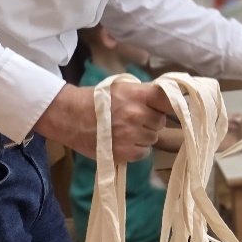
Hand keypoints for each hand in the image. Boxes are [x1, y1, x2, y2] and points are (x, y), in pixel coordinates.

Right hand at [35, 81, 170, 162]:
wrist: (68, 116)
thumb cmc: (97, 100)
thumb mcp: (122, 88)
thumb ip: (146, 94)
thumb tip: (173, 99)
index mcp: (138, 95)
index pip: (169, 101)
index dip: (170, 106)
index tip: (165, 109)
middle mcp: (136, 114)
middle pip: (160, 123)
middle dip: (151, 122)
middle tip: (134, 119)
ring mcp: (130, 135)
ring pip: (153, 138)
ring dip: (143, 136)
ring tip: (125, 130)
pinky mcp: (123, 152)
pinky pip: (143, 153)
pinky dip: (136, 150)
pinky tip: (122, 142)